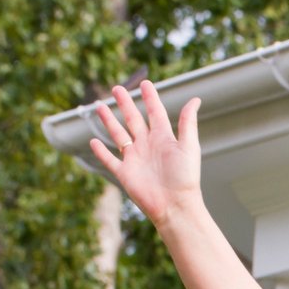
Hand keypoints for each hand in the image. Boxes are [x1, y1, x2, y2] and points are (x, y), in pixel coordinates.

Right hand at [89, 81, 201, 230]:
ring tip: (100, 105)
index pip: (155, 113)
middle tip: (117, 88)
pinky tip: (93, 141)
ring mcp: (135, 159)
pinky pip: (109, 159)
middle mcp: (148, 146)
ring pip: (118, 134)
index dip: (150, 98)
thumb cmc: (185, 178)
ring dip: (109, 121)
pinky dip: (100, 151)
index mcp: (164, 139)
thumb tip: (195, 100)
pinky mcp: (124, 173)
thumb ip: (188, 123)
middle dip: (125, 104)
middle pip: (133, 120)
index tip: (146, 83)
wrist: (175, 206)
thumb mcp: (189, 146)